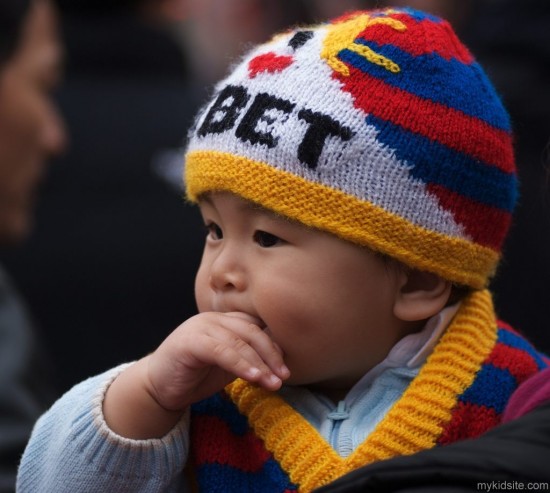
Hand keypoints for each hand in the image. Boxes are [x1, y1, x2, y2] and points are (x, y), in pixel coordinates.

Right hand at [103, 312, 289, 438]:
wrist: (157, 387)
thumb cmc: (194, 376)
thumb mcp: (228, 366)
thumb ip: (248, 359)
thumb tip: (279, 364)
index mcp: (224, 321)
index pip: (256, 326)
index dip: (274, 346)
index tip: (285, 369)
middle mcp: (214, 319)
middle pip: (252, 331)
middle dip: (271, 354)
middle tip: (284, 376)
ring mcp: (200, 327)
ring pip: (239, 341)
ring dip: (259, 363)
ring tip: (273, 382)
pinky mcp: (189, 342)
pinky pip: (221, 351)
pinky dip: (240, 364)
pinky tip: (254, 378)